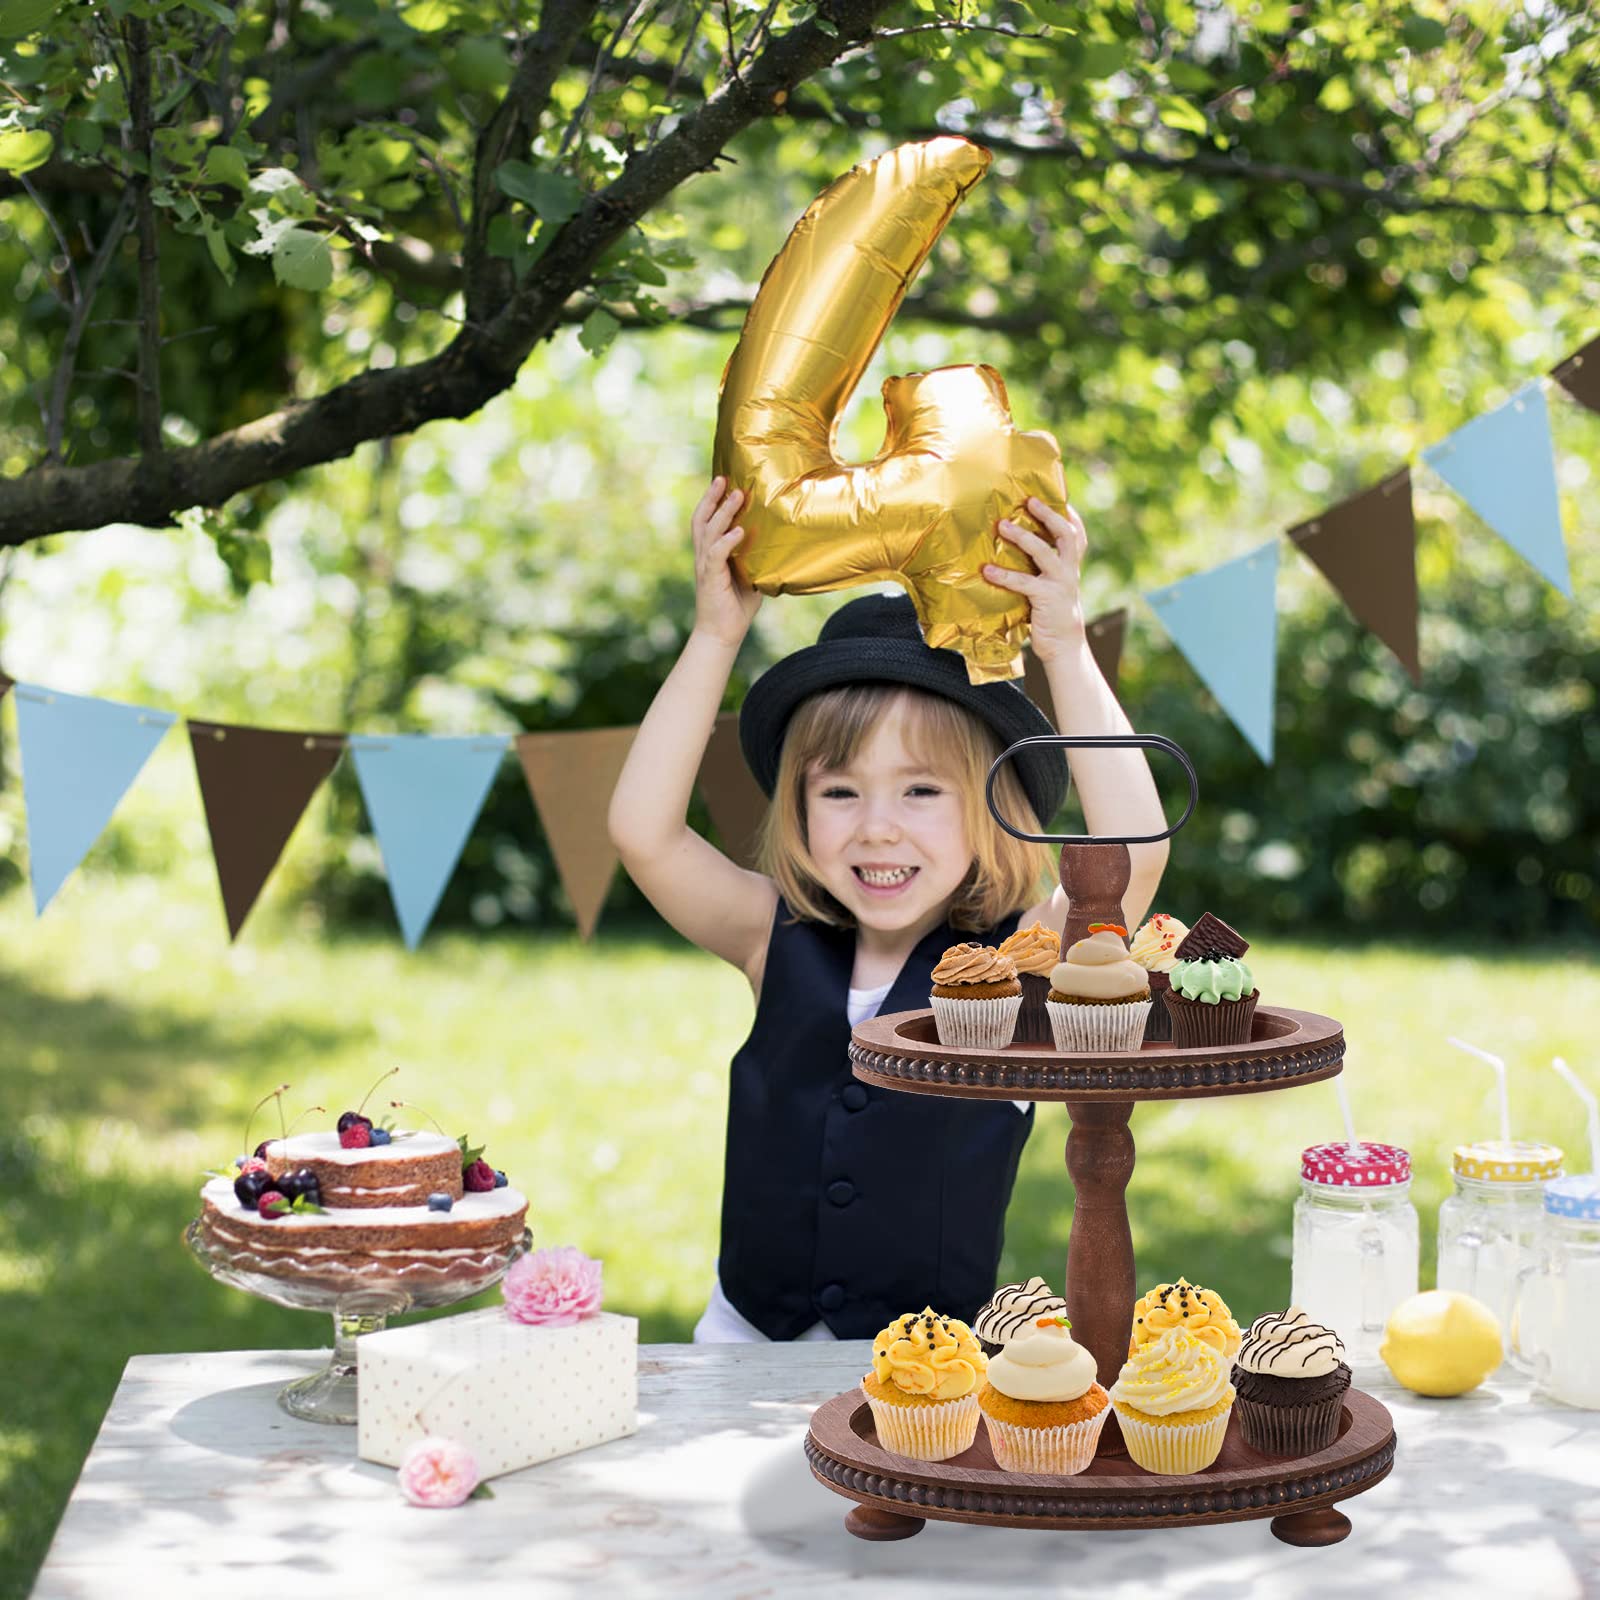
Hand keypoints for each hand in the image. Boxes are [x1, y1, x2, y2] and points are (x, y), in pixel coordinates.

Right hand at [691, 476, 761, 647]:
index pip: (706, 520)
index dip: (711, 500)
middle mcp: (704, 555)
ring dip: (723, 512)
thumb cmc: (736, 606)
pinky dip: (727, 541)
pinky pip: (717, 554)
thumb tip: (777, 542)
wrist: (722, 633)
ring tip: (737, 495)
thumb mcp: (750, 576)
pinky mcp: (711, 578)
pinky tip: (739, 531)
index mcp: (710, 553)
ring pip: (709, 531)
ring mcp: (706, 565)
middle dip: (711, 497)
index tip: (723, 480)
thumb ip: (756, 558)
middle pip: (701, 519)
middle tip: (724, 478)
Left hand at [983, 496, 1087, 664]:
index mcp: (1070, 565)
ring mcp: (1059, 583)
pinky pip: (1024, 582)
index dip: (1069, 513)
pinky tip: (987, 571)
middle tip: (1029, 500)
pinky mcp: (1046, 598)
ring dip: (1023, 536)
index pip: (1076, 533)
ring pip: (1044, 552)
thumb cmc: (1051, 613)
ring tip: (1003, 526)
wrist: (1064, 646)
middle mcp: (1069, 570)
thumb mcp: (1052, 586)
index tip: (1058, 495)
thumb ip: (1042, 568)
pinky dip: (1004, 575)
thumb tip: (1016, 548)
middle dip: (1048, 515)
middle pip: (1066, 534)